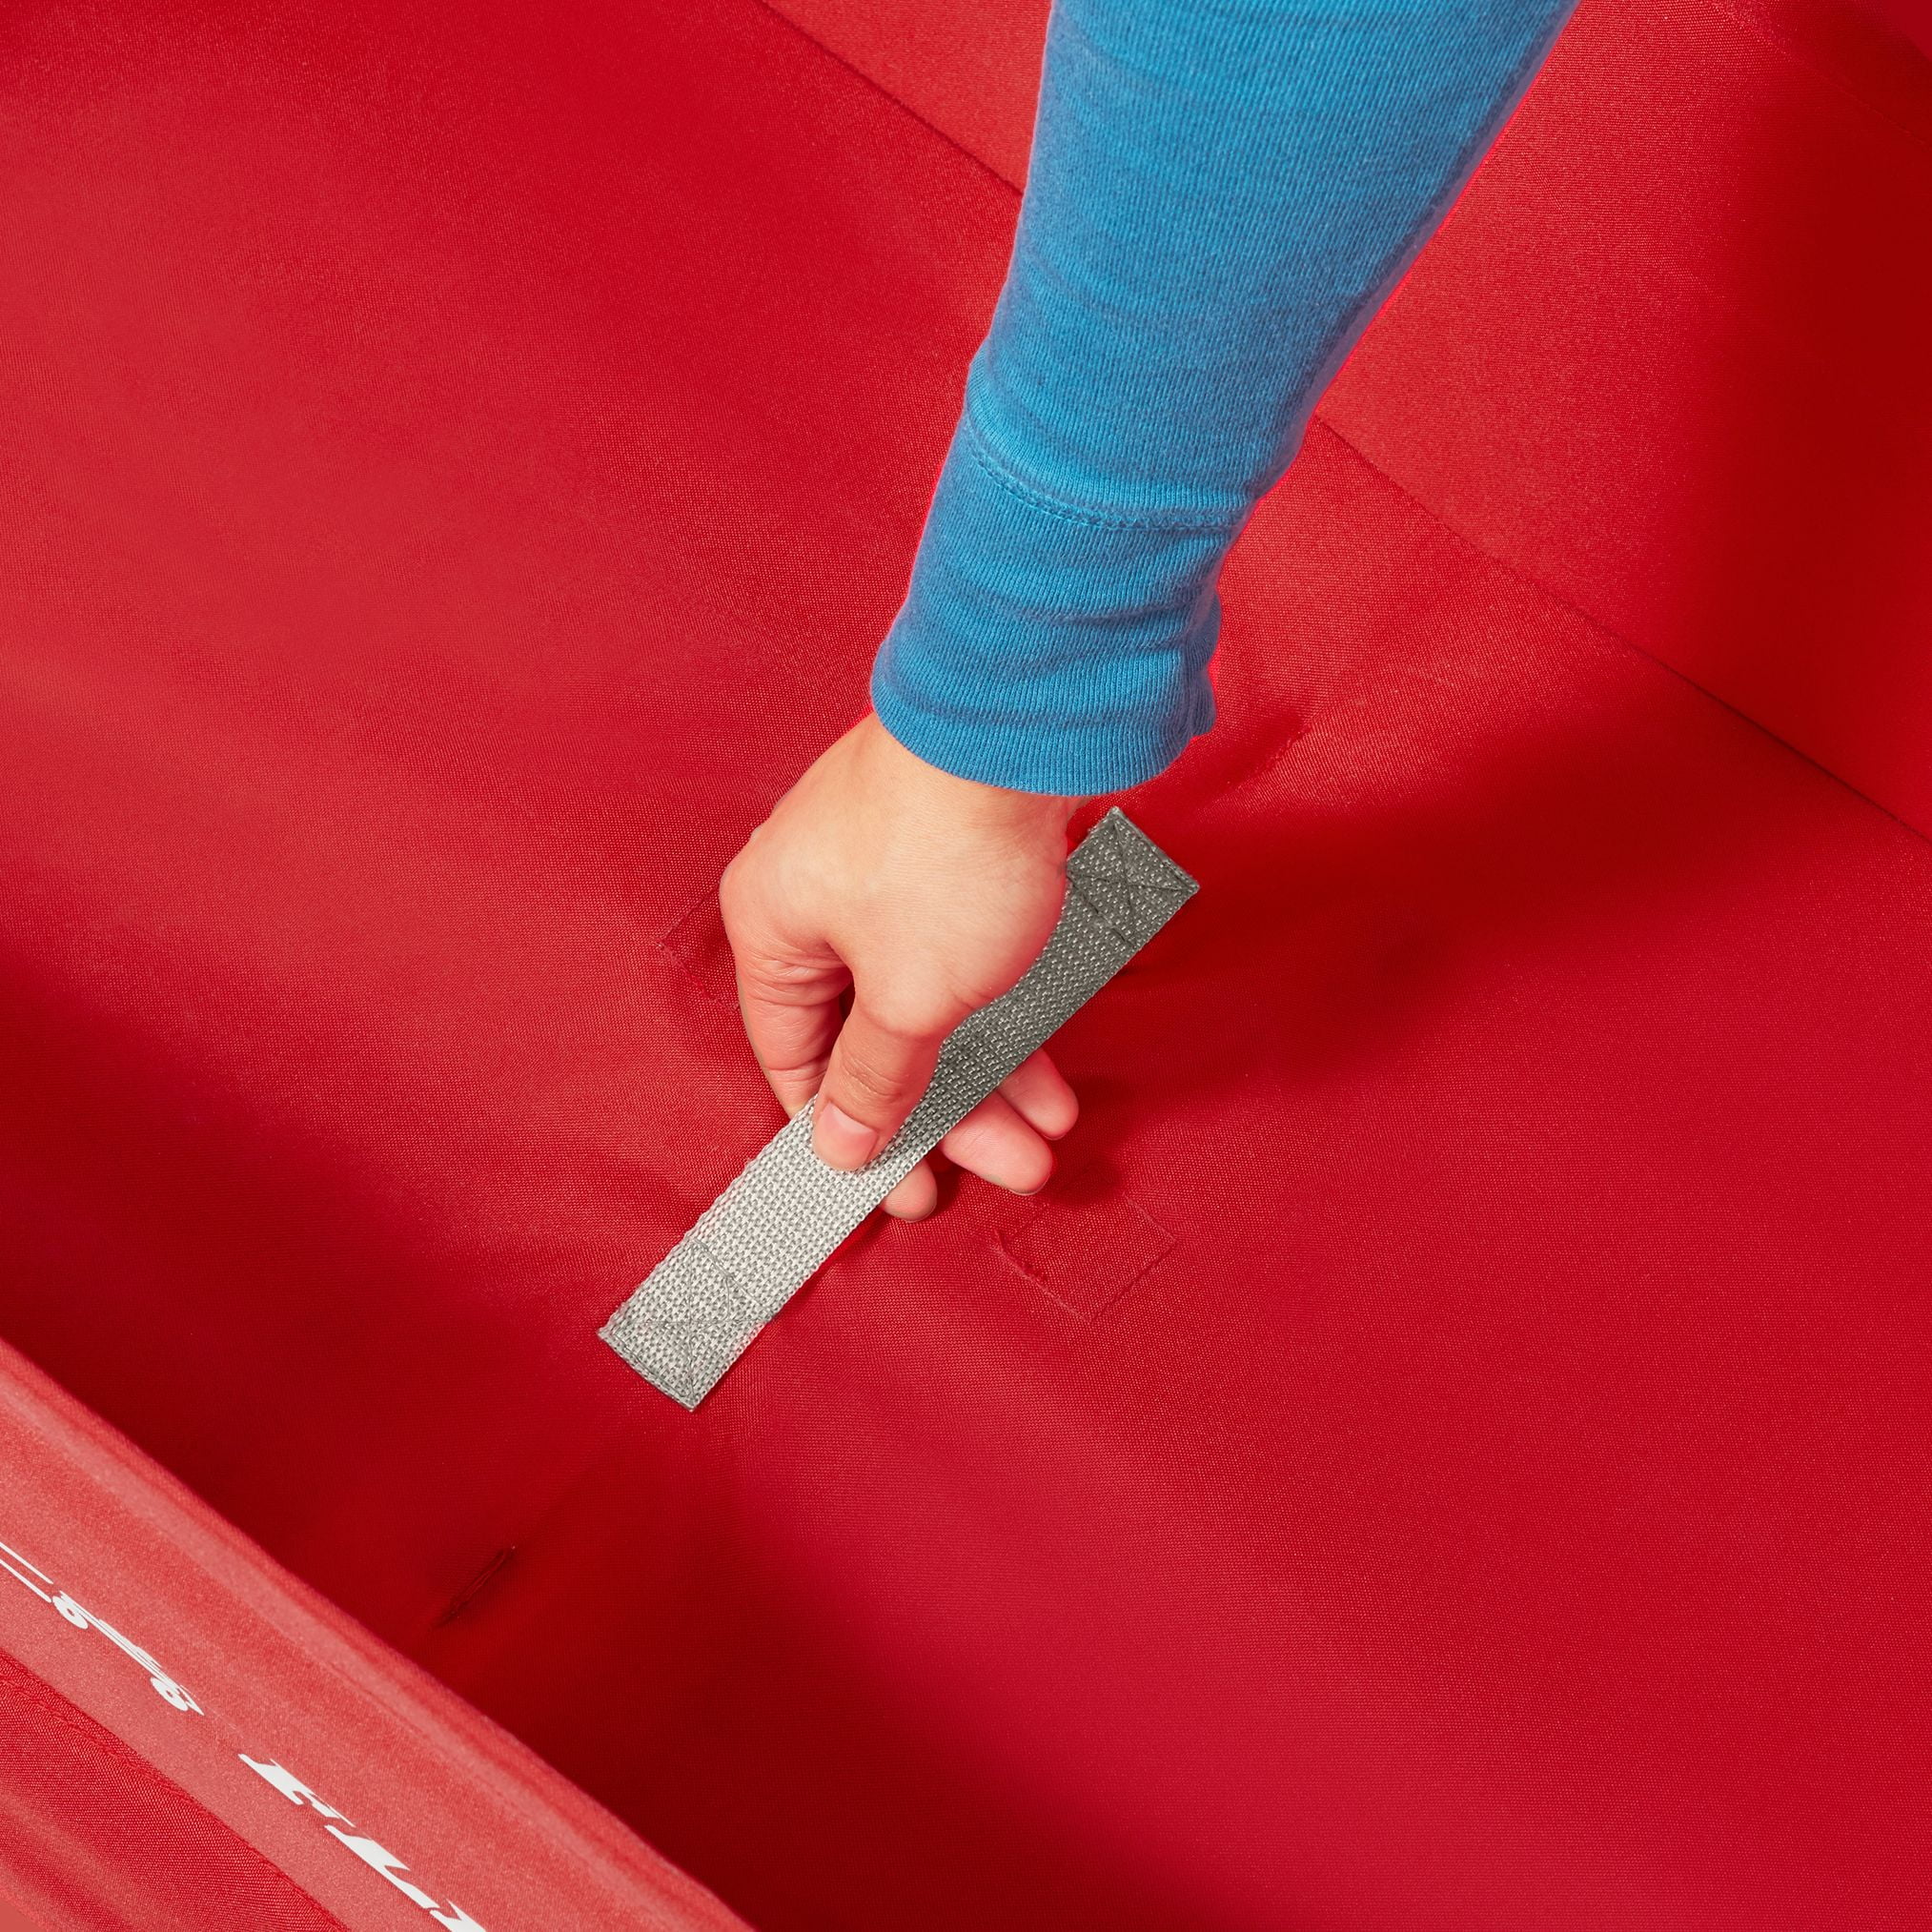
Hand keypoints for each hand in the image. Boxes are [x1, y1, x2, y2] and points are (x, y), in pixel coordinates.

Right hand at [720, 713, 1082, 1219]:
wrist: (1029, 722)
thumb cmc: (946, 854)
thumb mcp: (910, 998)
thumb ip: (876, 1079)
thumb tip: (836, 1143)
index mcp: (774, 924)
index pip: (794, 1058)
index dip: (848, 1136)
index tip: (904, 1192)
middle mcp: (822, 895)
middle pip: (880, 1037)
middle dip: (953, 1115)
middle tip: (1006, 1173)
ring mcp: (897, 870)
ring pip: (939, 1001)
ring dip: (997, 1074)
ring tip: (1049, 1139)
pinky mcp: (964, 856)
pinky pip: (980, 959)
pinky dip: (1016, 1013)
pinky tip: (1059, 1073)